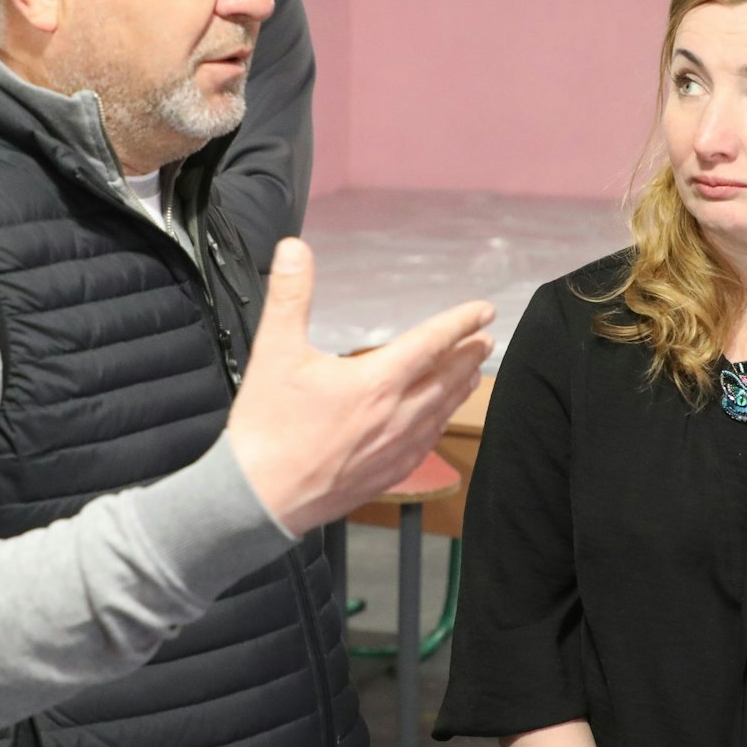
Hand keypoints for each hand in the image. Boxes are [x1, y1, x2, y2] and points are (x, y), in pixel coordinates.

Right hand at [228, 238, 494, 534]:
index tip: (483, 311)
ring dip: (460, 389)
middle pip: (446, 379)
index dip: (460, 323)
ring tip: (474, 375)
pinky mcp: (386, 475)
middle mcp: (396, 415)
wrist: (259, 498)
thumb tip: (295, 249)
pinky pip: (426, 444)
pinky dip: (440, 424)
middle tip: (486, 340)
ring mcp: (394, 448)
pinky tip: (439, 421)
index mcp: (376, 381)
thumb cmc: (267, 426)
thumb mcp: (275, 351)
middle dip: (468, 356)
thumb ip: (290, 295)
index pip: (431, 343)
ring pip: (441, 412)